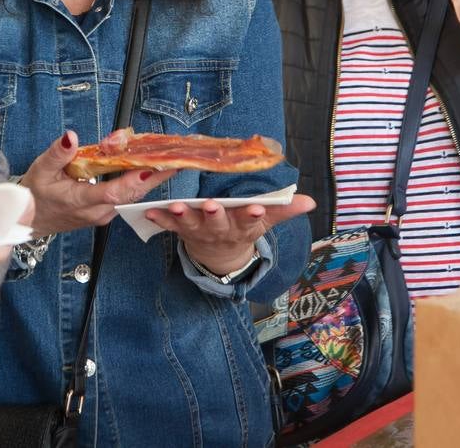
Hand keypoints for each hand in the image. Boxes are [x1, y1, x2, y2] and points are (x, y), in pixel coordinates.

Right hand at [20, 130, 176, 235]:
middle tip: (175, 158)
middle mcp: (96, 211)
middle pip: (131, 195)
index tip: (153, 166)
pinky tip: (147, 165)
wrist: (28, 221)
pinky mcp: (105, 212)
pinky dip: (138, 181)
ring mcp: (103, 214)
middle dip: (155, 176)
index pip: (113, 193)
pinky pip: (126, 197)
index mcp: (80, 201)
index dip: (134, 180)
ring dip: (150, 178)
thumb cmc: (34, 195)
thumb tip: (70, 136)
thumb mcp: (40, 169)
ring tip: (167, 157)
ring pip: (132, 197)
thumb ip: (57, 153)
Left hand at [144, 194, 315, 274]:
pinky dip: (159, 219)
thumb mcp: (265, 221)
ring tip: (176, 206)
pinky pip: (169, 226)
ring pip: (191, 224)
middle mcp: (220, 231)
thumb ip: (284, 210)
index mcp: (242, 227)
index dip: (251, 215)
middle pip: (218, 223)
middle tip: (212, 206)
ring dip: (183, 215)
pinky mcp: (182, 231)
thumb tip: (309, 202)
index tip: (254, 208)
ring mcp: (200, 232)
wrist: (221, 257)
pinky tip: (149, 211)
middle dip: (215, 215)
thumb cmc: (243, 229)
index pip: (249, 221)